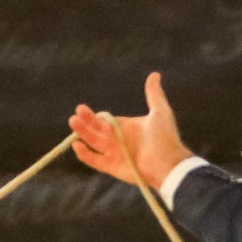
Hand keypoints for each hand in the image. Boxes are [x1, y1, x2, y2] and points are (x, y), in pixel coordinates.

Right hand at [69, 71, 195, 192]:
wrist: (168, 162)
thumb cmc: (165, 137)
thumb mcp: (160, 111)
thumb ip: (154, 94)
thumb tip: (155, 74)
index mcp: (126, 127)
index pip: (104, 120)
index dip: (93, 116)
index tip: (81, 108)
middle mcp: (118, 140)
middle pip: (96, 130)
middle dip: (85, 122)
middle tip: (76, 114)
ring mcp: (114, 154)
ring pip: (93, 142)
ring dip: (82, 133)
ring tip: (73, 122)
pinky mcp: (112, 167)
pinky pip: (95, 161)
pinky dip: (85, 154)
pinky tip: (77, 144)